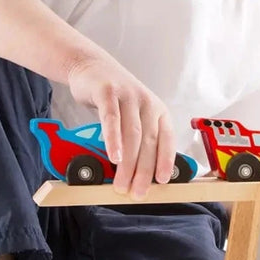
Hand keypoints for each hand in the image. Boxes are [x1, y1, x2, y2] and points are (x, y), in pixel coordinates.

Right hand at [66, 52, 176, 198]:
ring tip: (121, 183)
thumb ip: (139, 139)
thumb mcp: (134, 116)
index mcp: (159, 111)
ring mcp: (128, 97)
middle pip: (149, 142)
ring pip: (132, 135)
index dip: (166, 162)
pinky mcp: (107, 93)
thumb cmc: (115, 99)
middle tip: (136, 192)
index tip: (162, 182)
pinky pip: (112, 119)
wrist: (92, 67)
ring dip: (128, 163)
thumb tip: (139, 173)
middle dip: (143, 171)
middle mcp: (147, 103)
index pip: (168, 140)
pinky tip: (113, 157)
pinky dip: (113, 140)